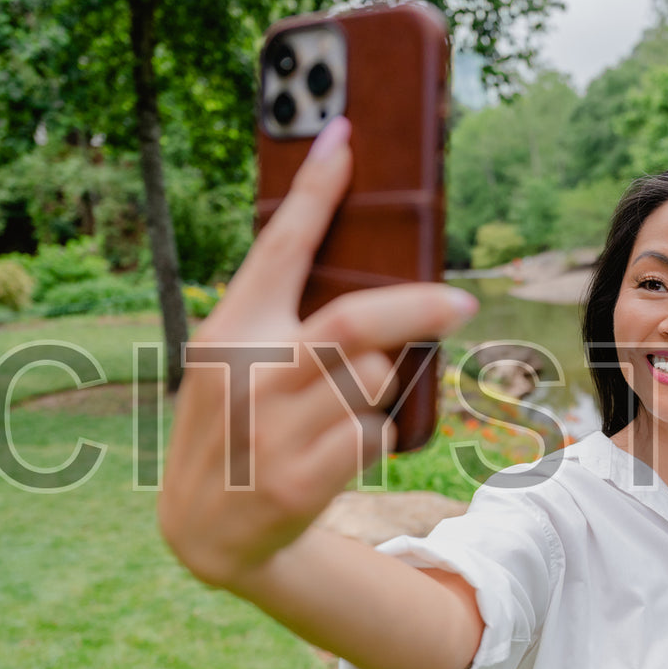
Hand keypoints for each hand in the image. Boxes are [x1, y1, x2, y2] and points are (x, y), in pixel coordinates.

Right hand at [157, 117, 476, 586]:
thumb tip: (373, 279)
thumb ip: (282, 319)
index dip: (315, 191)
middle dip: (418, 307)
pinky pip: (373, 434)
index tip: (345, 135)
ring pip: (373, 380)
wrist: (208, 533)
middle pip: (355, 322)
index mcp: (227, 331)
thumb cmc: (236, 428)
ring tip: (346, 404)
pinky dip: (373, 435)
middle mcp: (244, 374)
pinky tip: (339, 450)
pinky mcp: (297, 482)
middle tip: (459, 302)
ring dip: (382, 386)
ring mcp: (268, 432)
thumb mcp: (234, 364)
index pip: (277, 246)